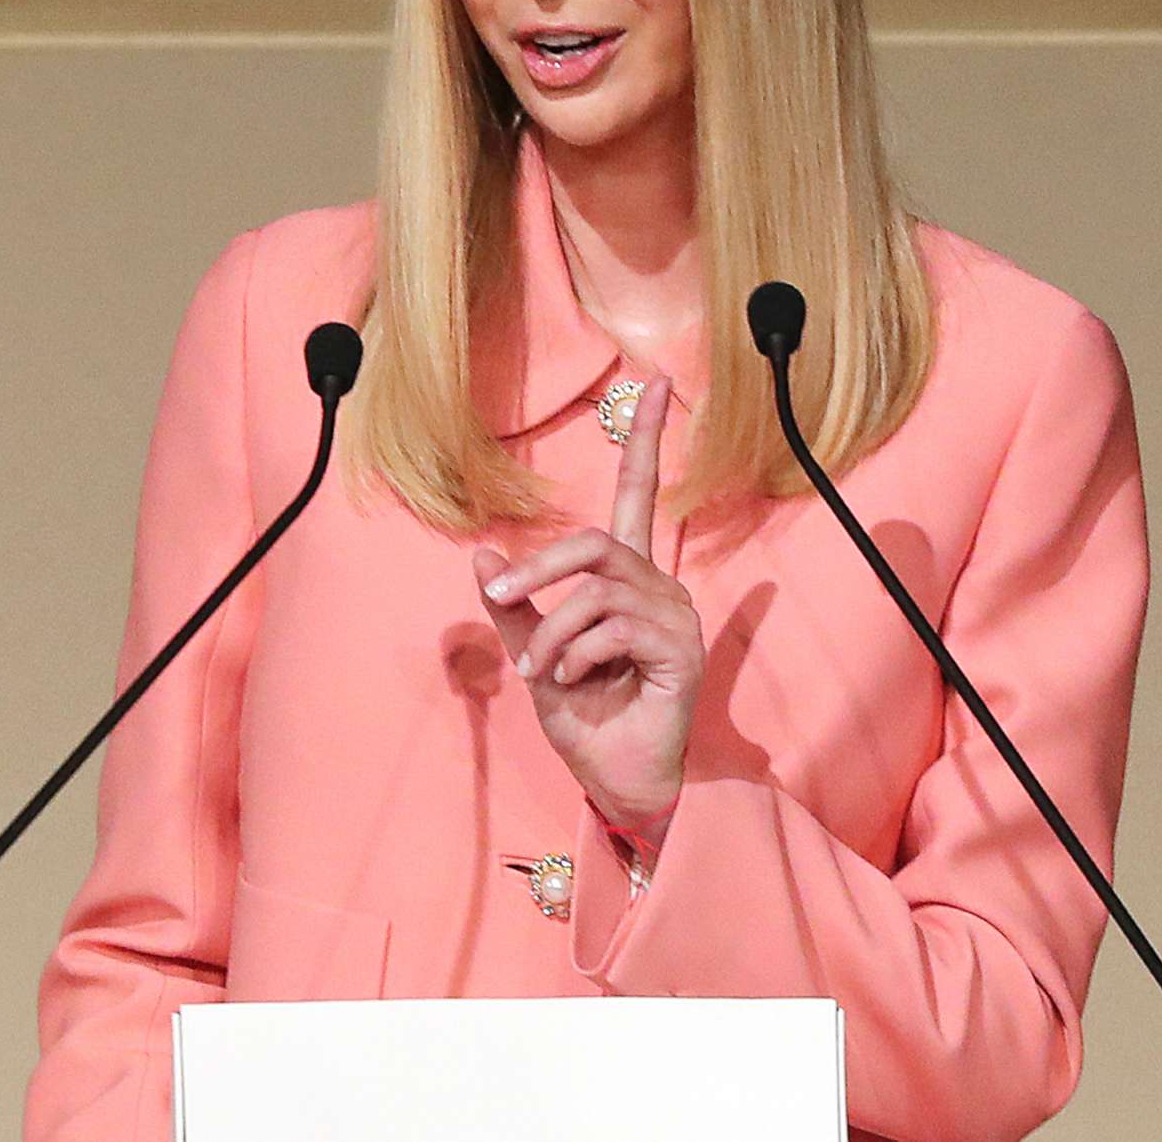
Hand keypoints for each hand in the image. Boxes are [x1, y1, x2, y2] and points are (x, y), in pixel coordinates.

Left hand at [473, 375, 700, 836]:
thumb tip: (480, 555)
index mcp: (627, 579)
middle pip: (598, 540)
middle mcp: (658, 587)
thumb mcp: (536, 655)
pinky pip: (613, 626)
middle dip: (541, 567)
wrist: (616, 779)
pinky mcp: (681, 648)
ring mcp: (675, 616)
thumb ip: (516, 607)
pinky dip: (576, 653)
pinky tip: (571, 682)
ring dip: (554, 630)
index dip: (647, 437)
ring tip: (542, 672)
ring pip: (597, 588)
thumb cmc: (584, 718)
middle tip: (505, 596)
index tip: (658, 382)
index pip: (642, 493)